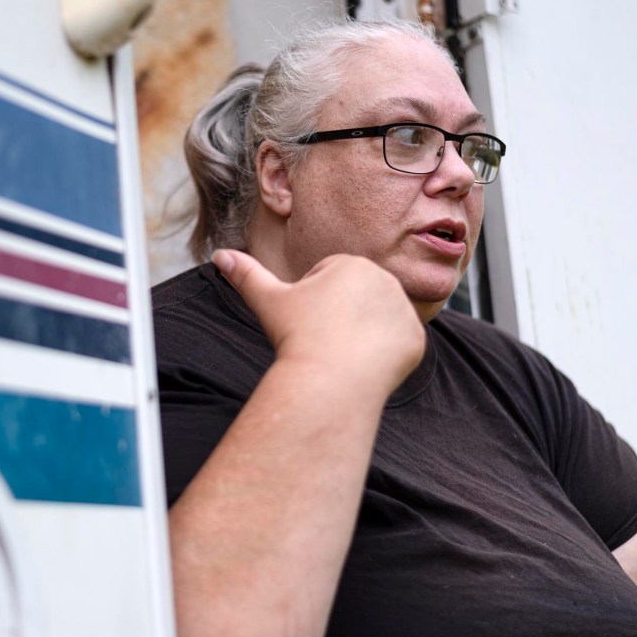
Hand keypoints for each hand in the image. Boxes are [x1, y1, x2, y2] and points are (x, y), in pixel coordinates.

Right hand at [213, 249, 424, 397]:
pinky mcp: (416, 340)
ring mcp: (405, 310)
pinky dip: (382, 358)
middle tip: (325, 340)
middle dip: (340, 319)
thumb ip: (246, 274)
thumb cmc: (298, 338)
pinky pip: (396, 346)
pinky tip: (364, 365)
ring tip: (343, 352)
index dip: (313, 306)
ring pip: (376, 323)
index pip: (330, 282)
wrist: (331, 381)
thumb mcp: (269, 301)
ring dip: (361, 336)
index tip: (310, 324)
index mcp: (352, 263)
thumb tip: (220, 255)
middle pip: (356, 301)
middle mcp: (386, 279)